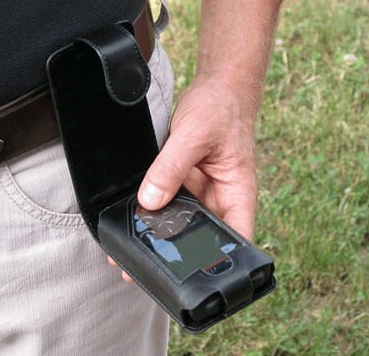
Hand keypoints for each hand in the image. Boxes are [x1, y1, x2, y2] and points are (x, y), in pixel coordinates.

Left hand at [108, 77, 258, 281]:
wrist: (218, 89)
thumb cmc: (221, 108)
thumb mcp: (195, 135)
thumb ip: (171, 168)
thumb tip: (150, 201)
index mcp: (237, 194)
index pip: (234, 240)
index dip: (216, 264)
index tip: (187, 280)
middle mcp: (220, 198)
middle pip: (201, 236)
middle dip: (175, 253)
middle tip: (144, 268)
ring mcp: (202, 191)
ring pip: (182, 221)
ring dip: (160, 232)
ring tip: (131, 249)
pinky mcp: (186, 181)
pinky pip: (169, 201)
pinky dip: (153, 209)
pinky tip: (134, 217)